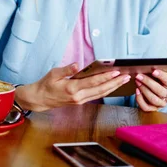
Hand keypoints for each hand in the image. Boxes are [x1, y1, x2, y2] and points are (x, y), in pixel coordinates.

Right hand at [16, 63, 130, 111]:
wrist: (40, 99)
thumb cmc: (46, 84)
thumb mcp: (53, 73)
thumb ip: (66, 70)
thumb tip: (77, 65)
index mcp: (72, 88)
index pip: (92, 82)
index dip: (105, 77)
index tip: (116, 72)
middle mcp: (79, 96)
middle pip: (101, 90)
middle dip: (115, 83)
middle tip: (126, 76)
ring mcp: (80, 100)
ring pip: (101, 94)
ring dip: (113, 87)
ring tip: (123, 80)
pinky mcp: (81, 101)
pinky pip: (97, 96)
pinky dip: (106, 90)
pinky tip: (113, 86)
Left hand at [135, 69, 166, 111]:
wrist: (154, 87)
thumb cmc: (158, 77)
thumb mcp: (163, 71)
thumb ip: (166, 66)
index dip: (161, 76)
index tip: (153, 70)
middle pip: (160, 91)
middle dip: (148, 82)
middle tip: (139, 75)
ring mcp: (162, 104)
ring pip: (153, 99)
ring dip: (144, 89)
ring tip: (137, 81)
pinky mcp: (153, 109)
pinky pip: (146, 107)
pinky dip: (140, 100)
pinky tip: (136, 91)